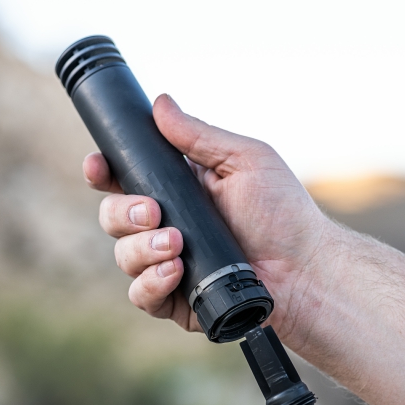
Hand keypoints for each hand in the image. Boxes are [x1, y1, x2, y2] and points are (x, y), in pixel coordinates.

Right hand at [84, 94, 331, 345]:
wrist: (306, 269)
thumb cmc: (284, 213)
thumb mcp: (244, 160)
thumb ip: (198, 136)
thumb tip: (160, 103)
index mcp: (180, 192)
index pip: (125, 180)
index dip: (104, 172)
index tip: (99, 166)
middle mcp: (168, 228)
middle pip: (113, 217)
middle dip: (122, 213)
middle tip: (153, 212)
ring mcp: (170, 266)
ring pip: (123, 257)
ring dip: (141, 248)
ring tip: (176, 244)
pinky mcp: (177, 302)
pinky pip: (142, 296)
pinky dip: (151, 283)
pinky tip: (175, 272)